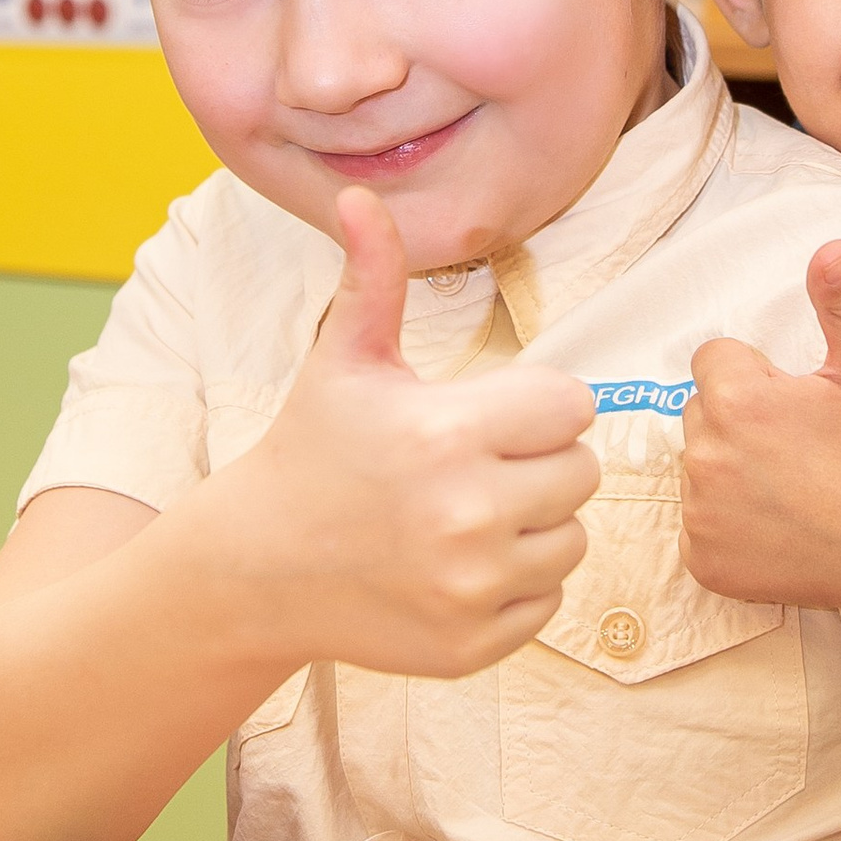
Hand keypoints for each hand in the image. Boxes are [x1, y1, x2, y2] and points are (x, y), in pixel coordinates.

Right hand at [225, 189, 596, 678]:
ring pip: (573, 539)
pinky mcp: (474, 642)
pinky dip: (516, 586)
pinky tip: (457, 565)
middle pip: (582, 473)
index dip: (538, 406)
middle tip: (474, 467)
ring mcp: (472, 586)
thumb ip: (374, 278)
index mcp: (447, 433)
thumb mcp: (344, 361)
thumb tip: (360, 197)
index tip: (489, 415)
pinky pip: (547, 601)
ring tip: (466, 515)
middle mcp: (467, 514)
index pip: (573, 406)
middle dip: (538, 463)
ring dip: (535, 525)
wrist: (257, 568)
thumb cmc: (312, 450)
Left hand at [683, 241, 840, 617]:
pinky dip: (729, 528)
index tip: (801, 403)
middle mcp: (705, 457)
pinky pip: (699, 528)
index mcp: (737, 400)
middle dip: (741, 420)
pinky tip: (782, 528)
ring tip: (798, 487)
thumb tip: (832, 248)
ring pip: (700, 470)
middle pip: (703, 413)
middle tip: (803, 446)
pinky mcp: (704, 564)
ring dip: (734, 471)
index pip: (715, 360)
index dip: (759, 376)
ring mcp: (702, 516)